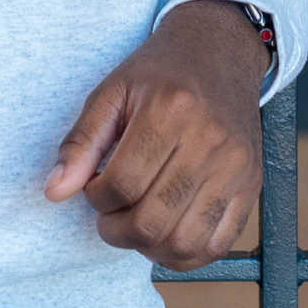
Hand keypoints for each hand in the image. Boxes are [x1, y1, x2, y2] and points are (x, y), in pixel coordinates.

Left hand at [46, 0, 270, 270]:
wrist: (221, 52)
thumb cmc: (161, 72)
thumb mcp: (111, 92)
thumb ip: (81, 142)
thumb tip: (55, 191)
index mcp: (171, 108)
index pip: (122, 184)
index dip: (96, 198)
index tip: (95, 187)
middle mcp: (210, 140)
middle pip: (152, 220)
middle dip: (116, 230)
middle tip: (109, 215)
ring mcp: (236, 167)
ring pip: (185, 242)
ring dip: (148, 247)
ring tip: (136, 224)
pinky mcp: (252, 185)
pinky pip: (218, 245)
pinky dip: (185, 254)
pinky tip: (166, 234)